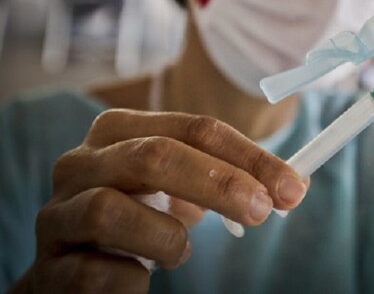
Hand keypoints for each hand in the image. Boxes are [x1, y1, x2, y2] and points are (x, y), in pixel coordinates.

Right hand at [18, 111, 306, 293]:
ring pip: (111, 210)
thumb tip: (292, 186)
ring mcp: (57, 214)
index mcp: (118, 131)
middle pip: (154, 156)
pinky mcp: (47, 267)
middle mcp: (80, 163)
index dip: (249, 157)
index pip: (194, 129)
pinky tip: (140, 278)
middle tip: (261, 211)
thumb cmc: (138, 219)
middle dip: (219, 183)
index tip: (292, 188)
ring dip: (165, 238)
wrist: (72, 270)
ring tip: (180, 253)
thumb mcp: (180, 187)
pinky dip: (132, 279)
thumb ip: (226, 178)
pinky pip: (95, 272)